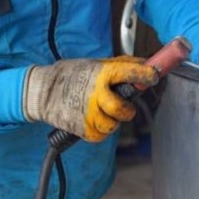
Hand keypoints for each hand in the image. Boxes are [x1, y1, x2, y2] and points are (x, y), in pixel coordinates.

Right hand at [23, 56, 158, 142]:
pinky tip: (92, 119)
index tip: (155, 75)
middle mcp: (96, 93)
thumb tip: (147, 63)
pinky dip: (100, 130)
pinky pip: (101, 135)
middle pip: (123, 110)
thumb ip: (121, 65)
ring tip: (101, 112)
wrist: (43, 91)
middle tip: (121, 107)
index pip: (129, 72)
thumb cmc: (73, 75)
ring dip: (111, 121)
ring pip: (113, 125)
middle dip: (126, 111)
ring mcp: (88, 112)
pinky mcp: (81, 128)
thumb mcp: (95, 64)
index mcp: (101, 74)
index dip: (145, 75)